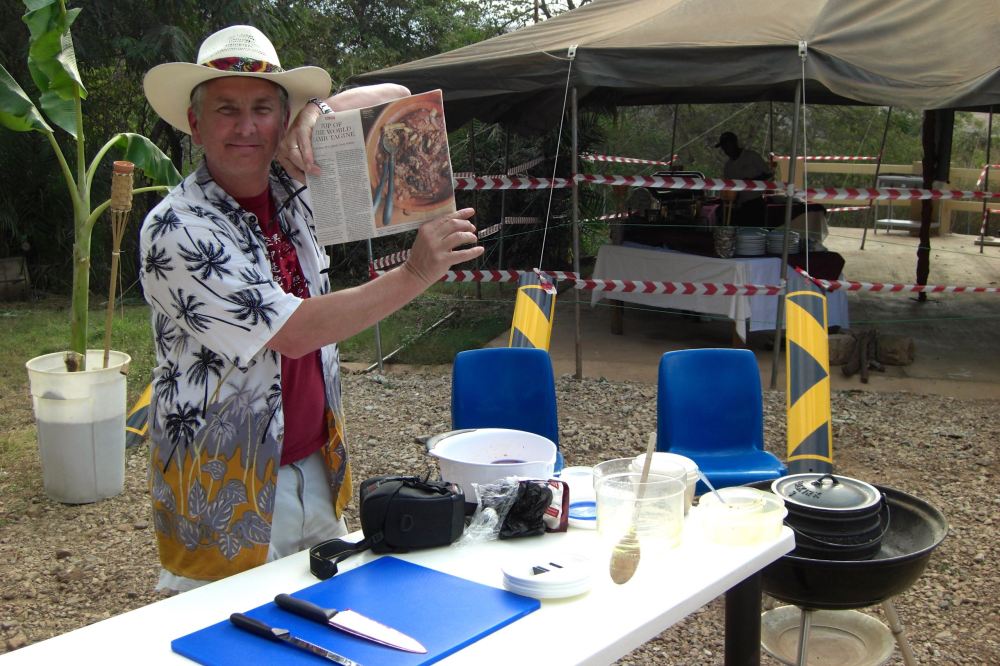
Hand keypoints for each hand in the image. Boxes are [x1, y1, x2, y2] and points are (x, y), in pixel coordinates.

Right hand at [278, 83, 411, 181]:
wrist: (351, 105)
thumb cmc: (359, 103)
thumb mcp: (372, 98)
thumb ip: (386, 96)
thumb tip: (404, 94)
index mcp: (315, 111)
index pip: (304, 128)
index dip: (306, 147)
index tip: (314, 163)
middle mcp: (303, 121)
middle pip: (291, 143)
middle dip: (301, 162)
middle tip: (316, 176)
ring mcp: (298, 132)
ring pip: (286, 151)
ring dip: (295, 168)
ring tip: (310, 182)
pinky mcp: (299, 143)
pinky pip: (289, 158)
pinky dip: (295, 169)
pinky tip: (307, 180)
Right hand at [403, 208, 483, 284]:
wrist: (414, 274)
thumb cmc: (423, 255)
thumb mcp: (426, 238)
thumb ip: (439, 230)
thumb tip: (460, 222)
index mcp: (427, 228)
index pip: (447, 217)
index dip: (461, 214)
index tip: (471, 211)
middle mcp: (431, 236)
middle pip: (454, 224)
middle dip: (466, 225)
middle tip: (473, 229)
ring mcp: (436, 248)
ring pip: (459, 236)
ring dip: (469, 236)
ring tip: (473, 239)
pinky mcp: (442, 260)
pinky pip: (462, 254)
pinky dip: (473, 251)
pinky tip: (480, 250)